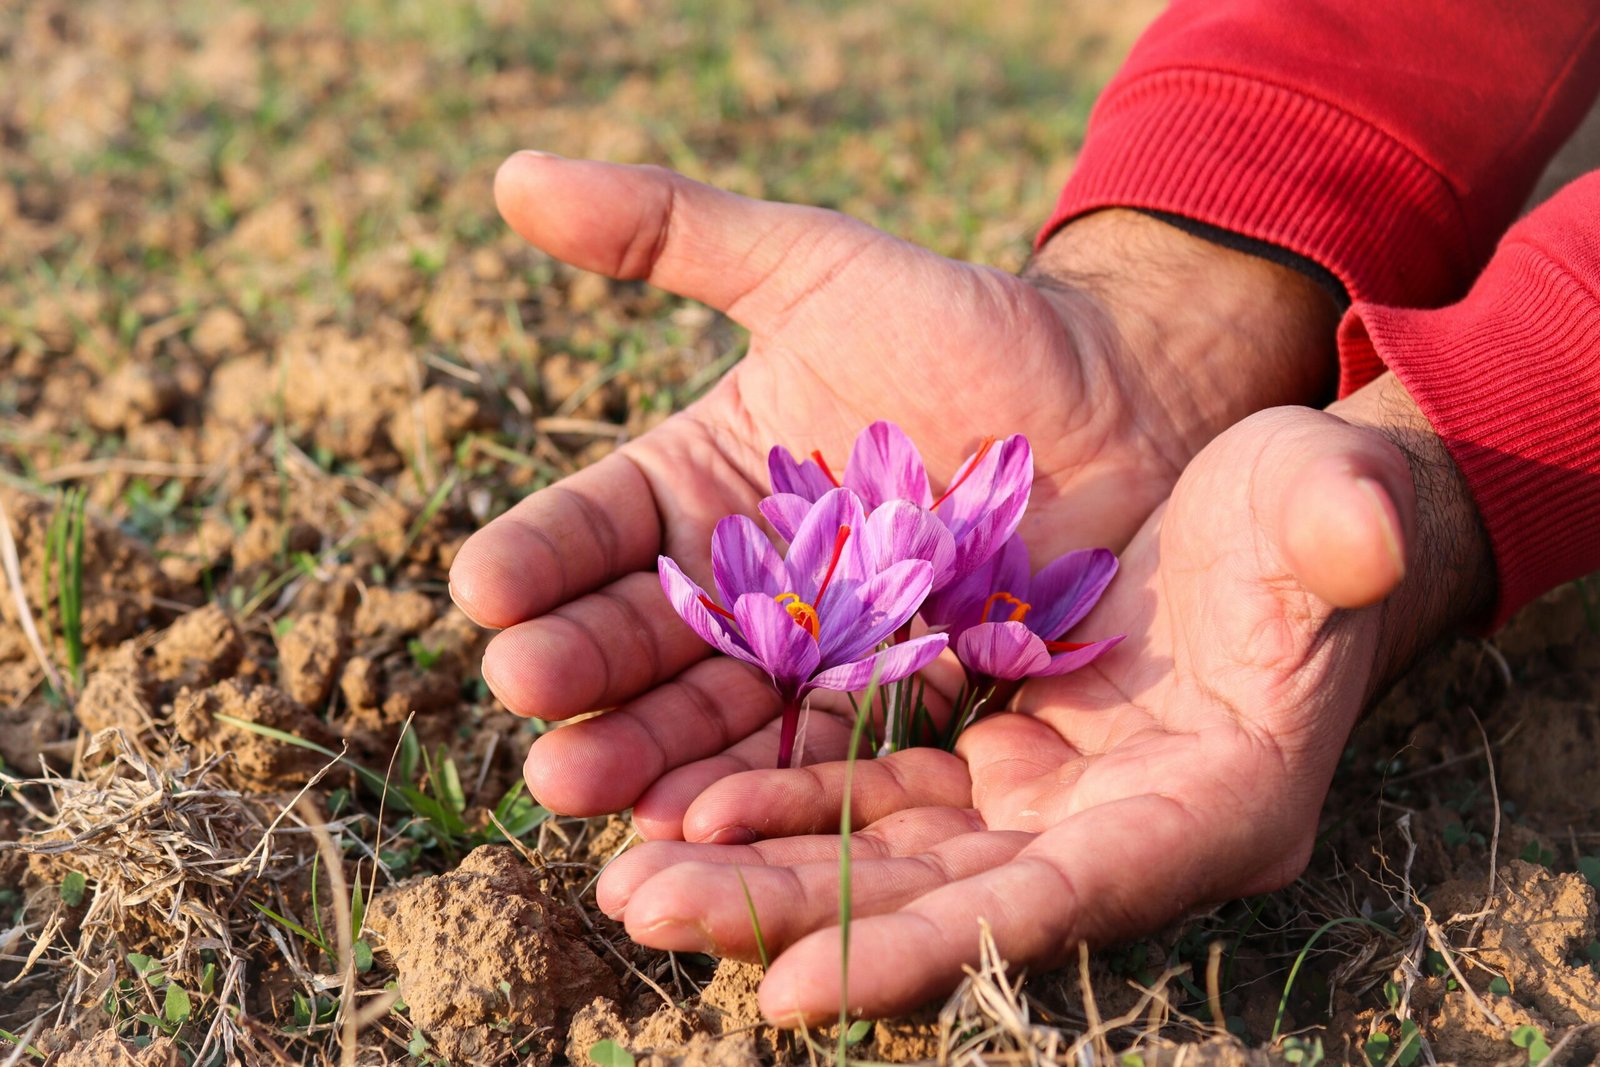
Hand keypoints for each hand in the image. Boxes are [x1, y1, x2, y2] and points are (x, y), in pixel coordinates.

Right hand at [449, 152, 1335, 832]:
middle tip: (524, 697)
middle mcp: (746, 575)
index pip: (600, 525)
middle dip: (579, 669)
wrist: (1122, 401)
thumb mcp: (814, 267)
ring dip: (644, 749)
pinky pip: (819, 747)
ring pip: (713, 707)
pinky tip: (702, 820)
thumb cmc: (968, 324)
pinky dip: (762, 784)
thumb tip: (511, 175)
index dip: (541, 557)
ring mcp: (818, 647)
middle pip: (641, 632)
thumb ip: (669, 232)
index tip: (482, 589)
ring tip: (579, 784)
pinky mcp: (894, 699)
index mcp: (705, 480)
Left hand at [592, 373, 1492, 1021]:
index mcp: (1206, 808)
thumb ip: (1343, 522)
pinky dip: (790, 796)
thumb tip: (1364, 524)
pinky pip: (877, 792)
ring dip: (762, 870)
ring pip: (888, 858)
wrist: (1277, 513)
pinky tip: (693, 795)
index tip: (792, 989)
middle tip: (647, 917)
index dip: (926, 950)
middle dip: (795, 916)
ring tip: (630, 879)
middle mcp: (1112, 832)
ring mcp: (1044, 802)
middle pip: (939, 904)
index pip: (1052, 902)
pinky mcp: (992, 754)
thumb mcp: (1330, 503)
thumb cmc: (1317, 512)